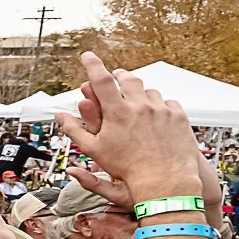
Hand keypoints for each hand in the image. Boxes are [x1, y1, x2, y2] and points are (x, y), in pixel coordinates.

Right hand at [55, 52, 200, 203]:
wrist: (167, 183)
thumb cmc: (129, 170)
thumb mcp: (95, 151)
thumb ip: (75, 131)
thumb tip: (60, 115)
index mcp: (118, 113)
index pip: (101, 79)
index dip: (92, 64)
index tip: (87, 55)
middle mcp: (141, 106)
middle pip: (127, 78)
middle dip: (119, 77)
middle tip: (115, 81)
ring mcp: (162, 109)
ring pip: (148, 90)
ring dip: (139, 93)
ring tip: (135, 105)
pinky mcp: (178, 116)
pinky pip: (167, 101)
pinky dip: (158, 105)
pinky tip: (154, 117)